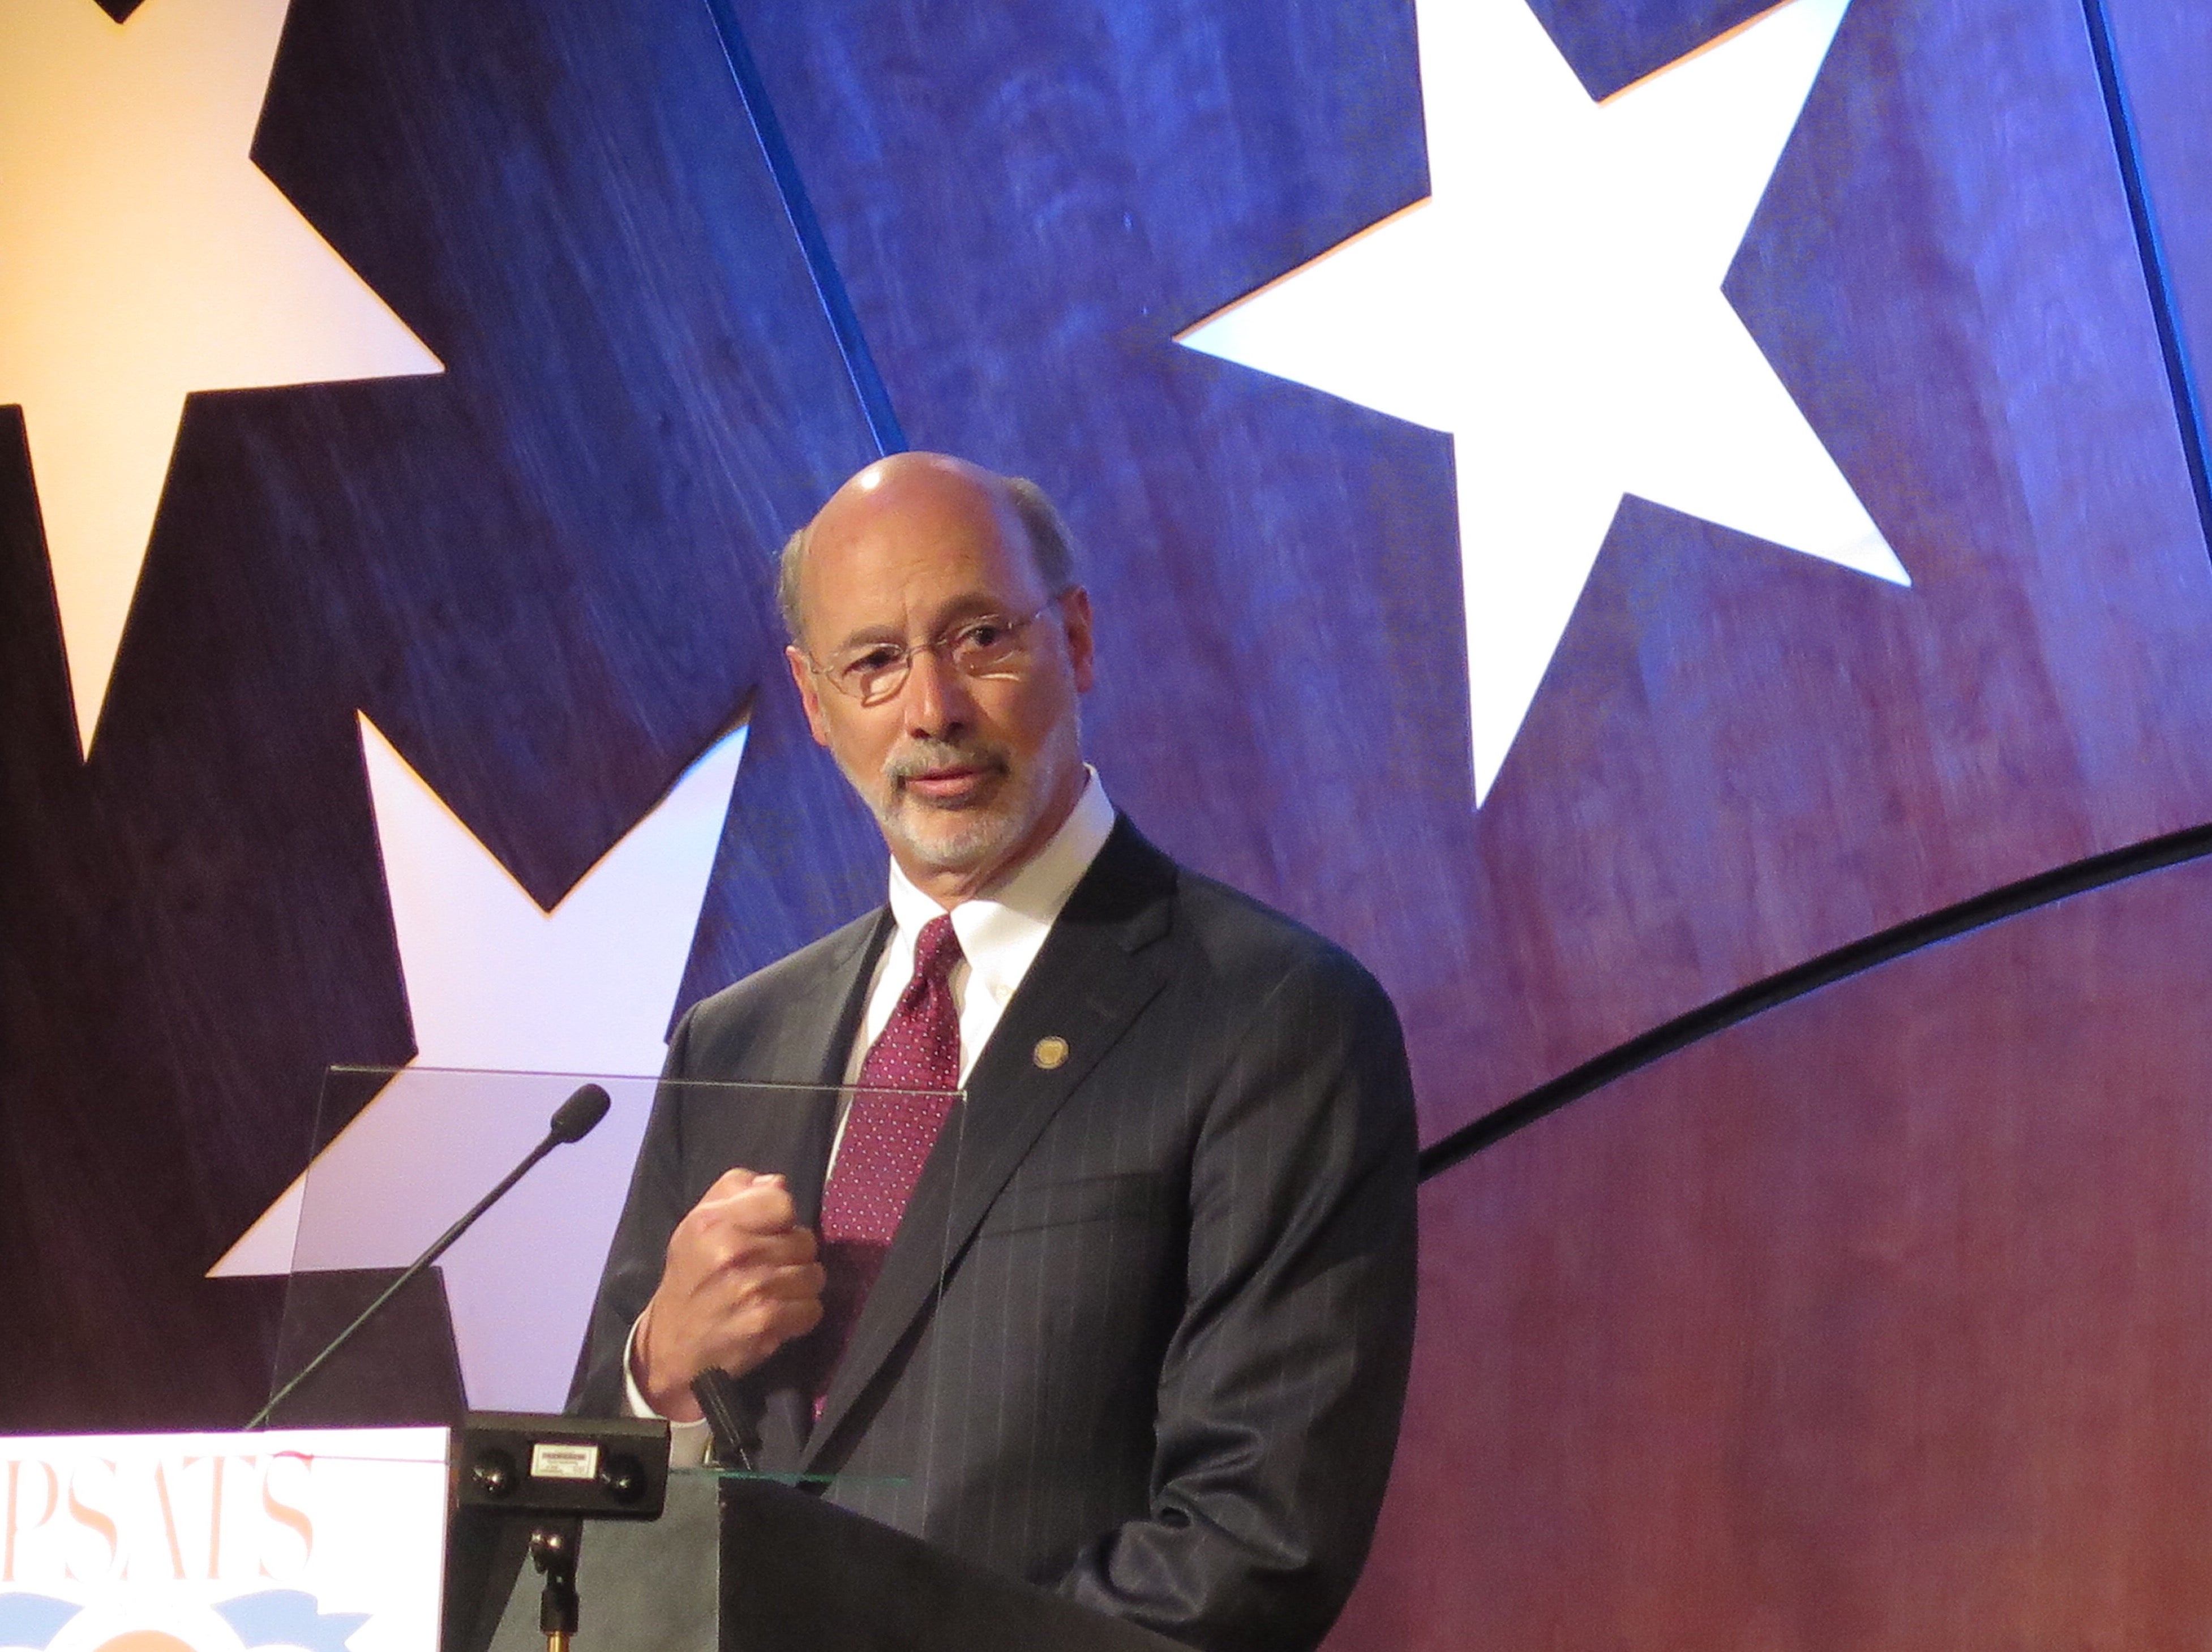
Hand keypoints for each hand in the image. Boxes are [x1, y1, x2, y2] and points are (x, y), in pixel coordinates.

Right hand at [633, 1170, 825, 1420]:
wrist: (670, 1347)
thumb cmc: (690, 1278)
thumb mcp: (697, 1224)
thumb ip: (735, 1191)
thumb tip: (777, 1183)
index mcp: (714, 1222)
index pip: (783, 1201)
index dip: (781, 1218)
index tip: (768, 1233)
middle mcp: (733, 1251)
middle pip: (805, 1240)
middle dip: (793, 1254)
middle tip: (768, 1267)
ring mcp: (752, 1288)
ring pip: (814, 1274)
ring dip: (799, 1286)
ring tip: (773, 1292)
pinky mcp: (766, 1322)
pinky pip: (813, 1309)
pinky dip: (800, 1315)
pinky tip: (777, 1316)